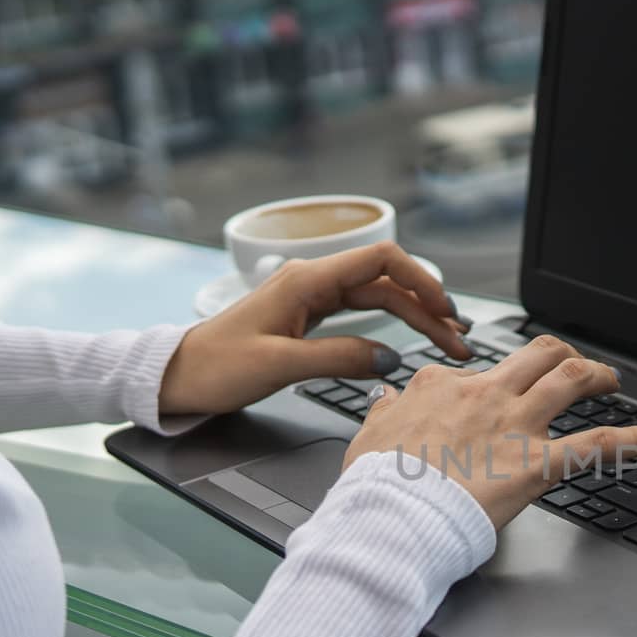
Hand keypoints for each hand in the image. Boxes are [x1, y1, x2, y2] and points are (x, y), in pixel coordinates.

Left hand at [158, 242, 471, 415]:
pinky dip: (392, 326)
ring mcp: (311, 297)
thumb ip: (339, 358)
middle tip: (459, 343)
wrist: (177, 375)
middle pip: (388, 282)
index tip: (446, 312)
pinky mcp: (308, 316)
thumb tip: (390, 357)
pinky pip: (361, 312)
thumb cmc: (216, 367)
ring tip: (446, 343)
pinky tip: (409, 340)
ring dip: (416, 318)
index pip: (382, 261)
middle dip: (429, 309)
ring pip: (379, 298)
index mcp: (306, 280)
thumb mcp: (280, 365)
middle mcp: (312, 281)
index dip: (422, 281)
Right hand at [344, 334, 636, 528]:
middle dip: (563, 355)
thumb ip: (383, 413)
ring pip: (570, 379)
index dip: (493, 382)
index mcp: (441, 388)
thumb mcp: (368, 437)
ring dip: (598, 375)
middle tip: (577, 368)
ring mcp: (513, 425)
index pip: (476, 372)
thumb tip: (384, 398)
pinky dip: (631, 440)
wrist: (389, 516)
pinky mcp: (536, 462)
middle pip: (537, 355)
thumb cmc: (376, 486)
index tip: (500, 395)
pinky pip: (597, 444)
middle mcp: (483, 395)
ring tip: (612, 381)